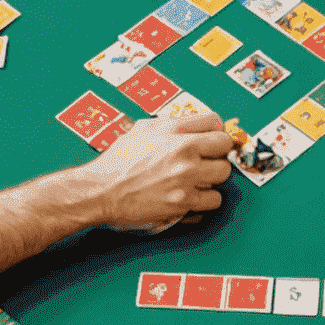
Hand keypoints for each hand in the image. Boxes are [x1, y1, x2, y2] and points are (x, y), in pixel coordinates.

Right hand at [82, 114, 232, 228]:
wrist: (101, 190)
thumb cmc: (117, 163)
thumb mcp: (142, 130)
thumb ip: (170, 126)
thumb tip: (191, 126)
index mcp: (173, 129)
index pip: (215, 122)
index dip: (214, 132)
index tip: (211, 141)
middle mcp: (183, 150)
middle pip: (224, 148)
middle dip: (215, 155)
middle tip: (204, 162)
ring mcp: (186, 177)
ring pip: (222, 175)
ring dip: (211, 180)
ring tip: (195, 182)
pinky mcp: (184, 202)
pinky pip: (213, 201)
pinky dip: (204, 202)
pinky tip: (191, 198)